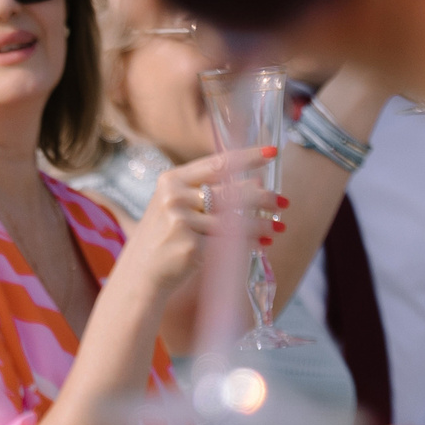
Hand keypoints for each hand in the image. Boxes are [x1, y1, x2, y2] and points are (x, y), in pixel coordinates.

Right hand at [109, 146, 278, 302]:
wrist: (141, 271)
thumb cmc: (164, 236)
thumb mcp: (176, 205)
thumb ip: (207, 191)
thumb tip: (256, 183)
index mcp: (171, 180)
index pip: (218, 163)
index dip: (249, 157)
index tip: (273, 152)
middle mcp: (174, 197)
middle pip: (231, 191)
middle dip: (263, 197)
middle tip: (283, 202)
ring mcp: (181, 222)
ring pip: (235, 220)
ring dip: (262, 224)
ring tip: (279, 226)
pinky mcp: (191, 246)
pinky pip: (230, 242)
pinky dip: (251, 242)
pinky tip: (264, 242)